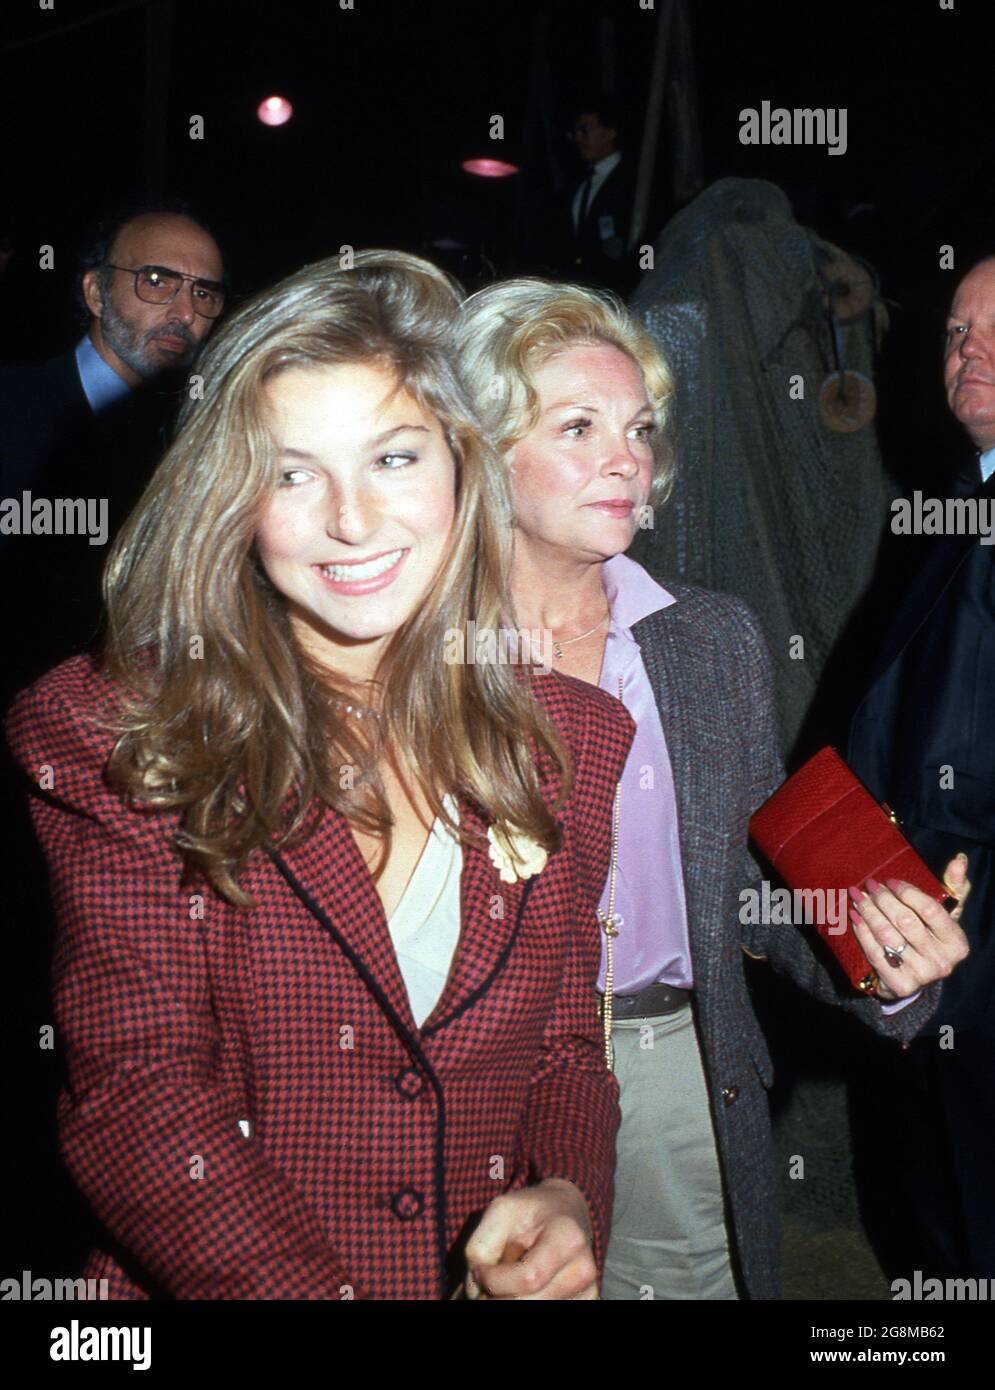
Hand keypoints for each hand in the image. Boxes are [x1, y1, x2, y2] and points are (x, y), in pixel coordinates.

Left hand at [463, 1178, 597, 1299]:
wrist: (564, 1212)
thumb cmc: (530, 1211)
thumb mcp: (500, 1210)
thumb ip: (481, 1246)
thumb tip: (476, 1291)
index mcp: (568, 1238)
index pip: (529, 1278)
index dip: (495, 1281)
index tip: (479, 1270)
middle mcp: (583, 1268)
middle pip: (530, 1303)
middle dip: (497, 1297)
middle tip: (486, 1282)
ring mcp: (588, 1290)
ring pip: (536, 1312)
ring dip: (509, 1300)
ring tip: (507, 1279)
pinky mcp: (586, 1301)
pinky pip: (546, 1313)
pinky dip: (527, 1302)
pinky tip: (523, 1289)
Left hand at [847, 854, 970, 1000]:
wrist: (915, 976)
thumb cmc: (931, 936)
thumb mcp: (947, 915)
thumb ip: (954, 888)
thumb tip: (958, 860)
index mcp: (957, 943)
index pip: (930, 910)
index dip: (907, 892)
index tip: (889, 880)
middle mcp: (942, 962)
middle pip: (905, 921)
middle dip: (883, 899)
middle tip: (868, 885)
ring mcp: (920, 975)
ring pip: (887, 935)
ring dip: (868, 912)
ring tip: (857, 896)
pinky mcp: (899, 985)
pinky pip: (875, 952)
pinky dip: (862, 932)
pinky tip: (854, 917)